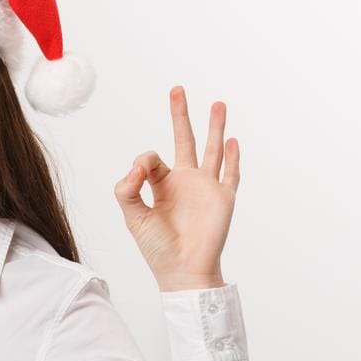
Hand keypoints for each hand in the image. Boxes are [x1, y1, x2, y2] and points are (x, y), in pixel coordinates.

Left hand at [114, 86, 237, 290]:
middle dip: (180, 116)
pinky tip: (233, 141)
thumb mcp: (133, 216)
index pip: (152, 158)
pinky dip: (232, 157)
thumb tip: (137, 164)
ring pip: (211, 150)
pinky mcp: (223, 198)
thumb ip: (128, 189)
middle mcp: (184, 182)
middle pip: (183, 140)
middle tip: (177, 89)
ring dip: (214, 126)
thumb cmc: (157, 248)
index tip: (140, 173)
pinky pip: (230, 173)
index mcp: (162, 185)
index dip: (144, 160)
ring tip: (217, 103)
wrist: (183, 271)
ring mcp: (206, 188)